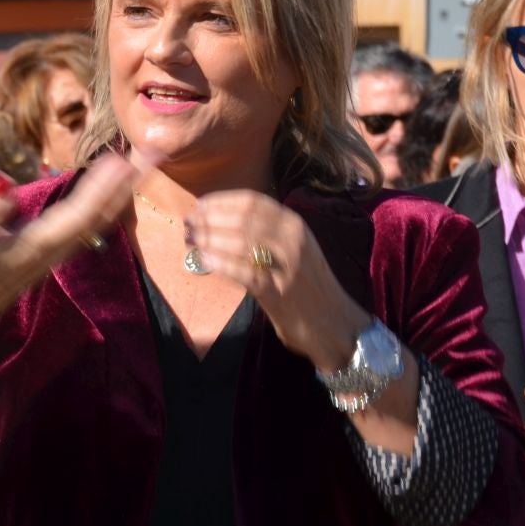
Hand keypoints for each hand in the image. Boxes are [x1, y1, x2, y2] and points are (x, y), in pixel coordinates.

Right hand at [0, 153, 139, 367]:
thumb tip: (2, 180)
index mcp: (35, 247)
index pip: (78, 214)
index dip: (101, 187)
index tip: (121, 161)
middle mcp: (49, 254)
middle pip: (96, 219)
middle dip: (121, 189)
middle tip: (149, 160)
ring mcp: (47, 259)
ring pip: (91, 226)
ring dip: (113, 199)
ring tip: (132, 175)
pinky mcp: (40, 260)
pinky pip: (79, 231)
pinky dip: (96, 211)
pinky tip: (99, 205)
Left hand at [183, 191, 369, 371]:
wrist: (336, 325)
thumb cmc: (308, 286)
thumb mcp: (293, 249)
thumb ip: (266, 232)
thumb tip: (220, 218)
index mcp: (294, 225)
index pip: (252, 201)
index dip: (220, 201)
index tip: (199, 206)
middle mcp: (293, 240)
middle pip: (242, 218)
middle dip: (209, 219)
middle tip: (188, 224)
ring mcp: (287, 266)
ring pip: (241, 241)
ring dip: (209, 239)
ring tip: (191, 241)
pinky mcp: (278, 293)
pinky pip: (244, 272)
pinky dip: (221, 264)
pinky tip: (205, 260)